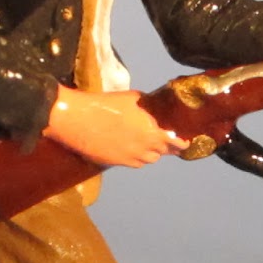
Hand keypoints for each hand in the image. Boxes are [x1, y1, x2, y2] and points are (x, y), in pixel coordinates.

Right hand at [42, 86, 188, 167]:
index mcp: (151, 132)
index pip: (174, 143)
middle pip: (161, 153)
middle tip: (166, 142)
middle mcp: (143, 148)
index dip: (181, 145)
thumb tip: (154, 108)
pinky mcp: (115, 163)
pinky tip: (132, 149)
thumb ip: (148, 106)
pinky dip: (136, 158)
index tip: (185, 144)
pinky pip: (133, 163)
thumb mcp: (132, 98)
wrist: (78, 119)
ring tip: (147, 144)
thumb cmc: (105, 104)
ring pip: (147, 160)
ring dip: (151, 153)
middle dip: (165, 147)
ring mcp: (129, 158)